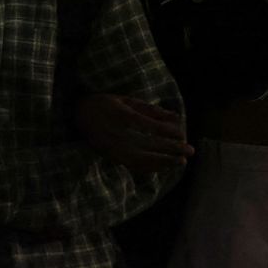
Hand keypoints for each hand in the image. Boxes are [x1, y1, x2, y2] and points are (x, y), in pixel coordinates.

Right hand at [76, 94, 192, 172]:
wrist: (78, 115)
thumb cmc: (104, 103)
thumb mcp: (126, 100)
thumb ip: (149, 109)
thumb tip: (174, 116)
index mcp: (121, 117)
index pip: (149, 127)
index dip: (167, 131)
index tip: (182, 133)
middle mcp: (118, 134)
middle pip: (149, 144)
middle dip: (171, 148)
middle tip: (190, 150)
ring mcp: (114, 148)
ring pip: (143, 158)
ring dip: (164, 161)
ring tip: (181, 162)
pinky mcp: (112, 156)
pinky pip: (134, 165)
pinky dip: (150, 167)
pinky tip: (163, 168)